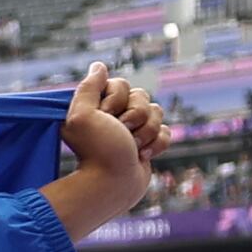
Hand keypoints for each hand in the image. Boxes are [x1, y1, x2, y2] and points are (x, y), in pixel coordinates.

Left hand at [47, 59, 170, 235]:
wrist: (113, 185)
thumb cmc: (97, 151)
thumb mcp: (83, 115)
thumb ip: (88, 88)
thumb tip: (98, 66)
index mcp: (96, 107)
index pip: (120, 84)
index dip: (116, 99)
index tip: (105, 116)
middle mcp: (114, 116)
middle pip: (142, 96)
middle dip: (135, 116)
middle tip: (120, 133)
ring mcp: (133, 130)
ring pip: (157, 112)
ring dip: (146, 131)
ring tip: (131, 148)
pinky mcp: (148, 143)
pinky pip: (167, 131)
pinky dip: (157, 144)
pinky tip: (142, 156)